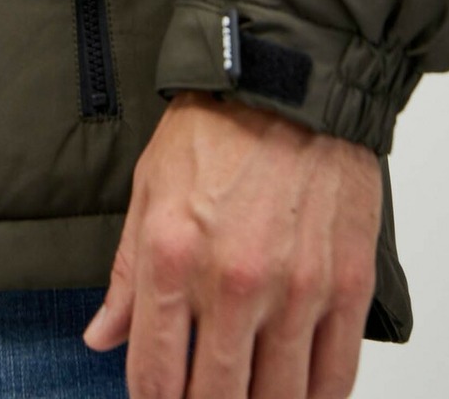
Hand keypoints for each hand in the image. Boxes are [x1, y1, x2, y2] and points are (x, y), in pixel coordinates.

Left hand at [82, 89, 380, 398]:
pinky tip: (300, 398)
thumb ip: (126, 276)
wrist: (290, 80)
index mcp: (172, 258)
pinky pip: (336, 377)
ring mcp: (296, 290)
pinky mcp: (347, 286)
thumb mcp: (149, 189)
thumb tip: (101, 337)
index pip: (155, 376)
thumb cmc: (217, 126)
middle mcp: (233, 283)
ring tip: (248, 397)